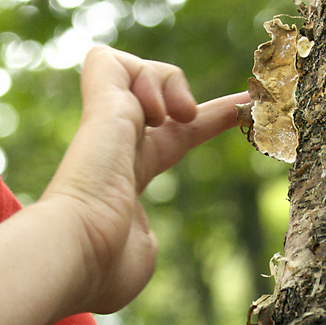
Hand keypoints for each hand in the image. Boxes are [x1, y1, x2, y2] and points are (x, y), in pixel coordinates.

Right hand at [42, 47, 244, 315]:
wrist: (78, 249)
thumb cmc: (106, 264)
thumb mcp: (142, 256)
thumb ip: (148, 238)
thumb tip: (142, 233)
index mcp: (132, 176)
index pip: (178, 136)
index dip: (214, 120)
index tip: (247, 109)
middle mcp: (119, 141)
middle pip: (168, 94)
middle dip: (216, 98)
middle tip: (244, 108)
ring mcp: (106, 117)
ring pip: (151, 71)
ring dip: (173, 87)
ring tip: (170, 121)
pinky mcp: (97, 97)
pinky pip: (114, 60)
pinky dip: (150, 78)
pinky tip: (148, 113)